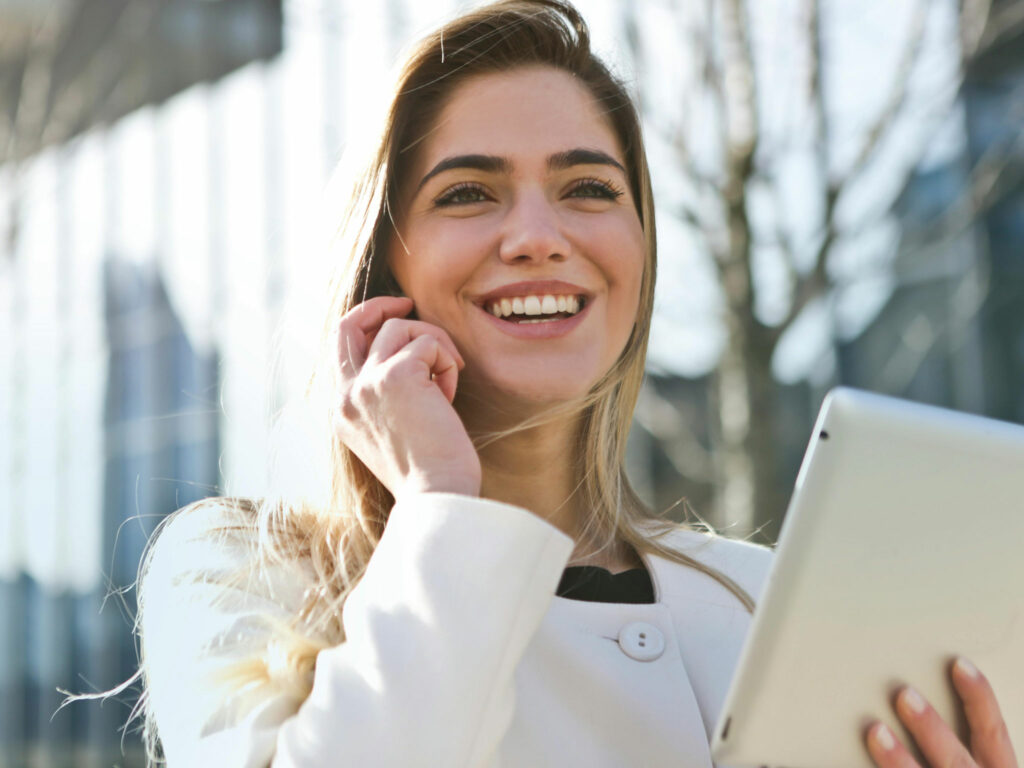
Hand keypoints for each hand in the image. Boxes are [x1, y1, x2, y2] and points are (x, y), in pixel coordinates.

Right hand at [333, 296, 481, 500]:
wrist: (437, 496)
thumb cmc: (429, 473)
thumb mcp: (393, 432)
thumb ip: (386, 397)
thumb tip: (409, 357)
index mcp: (342, 412)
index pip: (341, 349)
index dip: (367, 326)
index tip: (396, 319)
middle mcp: (346, 395)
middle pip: (349, 324)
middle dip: (379, 306)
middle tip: (409, 303)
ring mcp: (366, 384)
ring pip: (400, 328)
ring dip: (434, 345)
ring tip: (447, 380)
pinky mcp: (396, 375)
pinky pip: (429, 343)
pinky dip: (447, 362)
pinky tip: (450, 396)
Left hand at [866, 657, 1017, 767]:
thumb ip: (966, 748)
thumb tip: (917, 700)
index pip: (994, 734)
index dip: (979, 699)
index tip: (958, 665)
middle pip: (957, 760)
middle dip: (932, 728)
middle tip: (904, 695)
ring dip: (900, 761)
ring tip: (875, 732)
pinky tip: (850, 766)